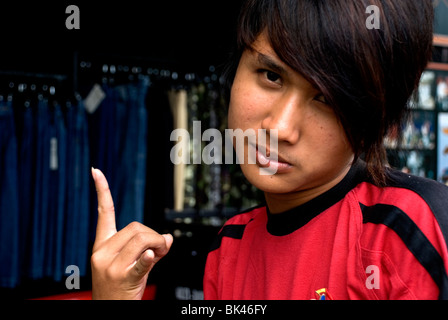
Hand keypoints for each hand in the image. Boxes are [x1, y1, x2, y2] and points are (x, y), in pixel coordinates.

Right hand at [90, 168, 172, 299]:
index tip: (96, 170)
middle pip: (136, 227)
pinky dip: (148, 259)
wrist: (111, 313)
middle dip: (154, 236)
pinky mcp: (123, 279)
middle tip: (160, 250)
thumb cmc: (120, 288)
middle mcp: (102, 253)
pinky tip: (152, 256)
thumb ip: (148, 247)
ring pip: (143, 239)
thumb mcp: (128, 263)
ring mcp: (111, 267)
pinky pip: (140, 264)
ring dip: (159, 244)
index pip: (103, 213)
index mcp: (101, 245)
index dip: (102, 191)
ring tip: (160, 256)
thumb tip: (168, 237)